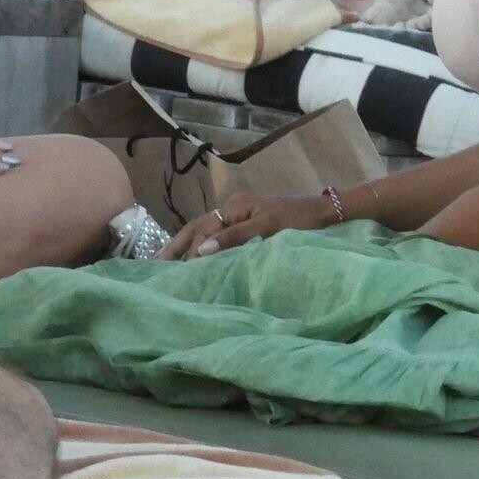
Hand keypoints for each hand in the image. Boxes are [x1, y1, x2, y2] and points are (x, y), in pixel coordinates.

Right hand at [158, 191, 329, 259]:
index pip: (203, 230)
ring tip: (166, 264)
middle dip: (176, 246)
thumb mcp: (267, 227)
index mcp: (234, 207)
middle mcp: (231, 209)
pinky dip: (201, 248)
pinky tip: (193, 260)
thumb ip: (234, 238)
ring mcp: (238, 217)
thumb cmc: (298, 221)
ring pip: (204, 232)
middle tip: (155, 265)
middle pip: (196, 227)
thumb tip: (200, 252)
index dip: (189, 250)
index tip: (176, 272)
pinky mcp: (246, 226)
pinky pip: (217, 237)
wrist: (324, 214)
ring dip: (185, 247)